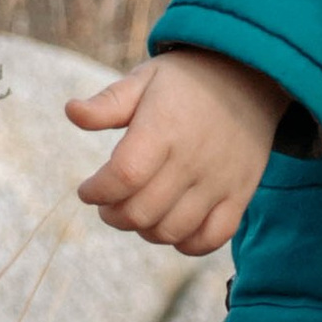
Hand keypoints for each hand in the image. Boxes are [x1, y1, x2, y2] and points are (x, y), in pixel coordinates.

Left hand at [69, 48, 286, 257]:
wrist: (250, 77)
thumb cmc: (187, 80)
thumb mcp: (144, 79)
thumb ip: (108, 103)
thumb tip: (71, 112)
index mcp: (163, 128)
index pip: (123, 176)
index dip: (97, 192)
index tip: (86, 190)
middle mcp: (192, 159)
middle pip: (142, 211)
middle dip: (113, 215)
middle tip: (107, 204)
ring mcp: (219, 180)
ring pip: (171, 231)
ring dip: (144, 229)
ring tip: (136, 212)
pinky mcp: (240, 194)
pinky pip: (211, 238)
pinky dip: (186, 243)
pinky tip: (170, 226)